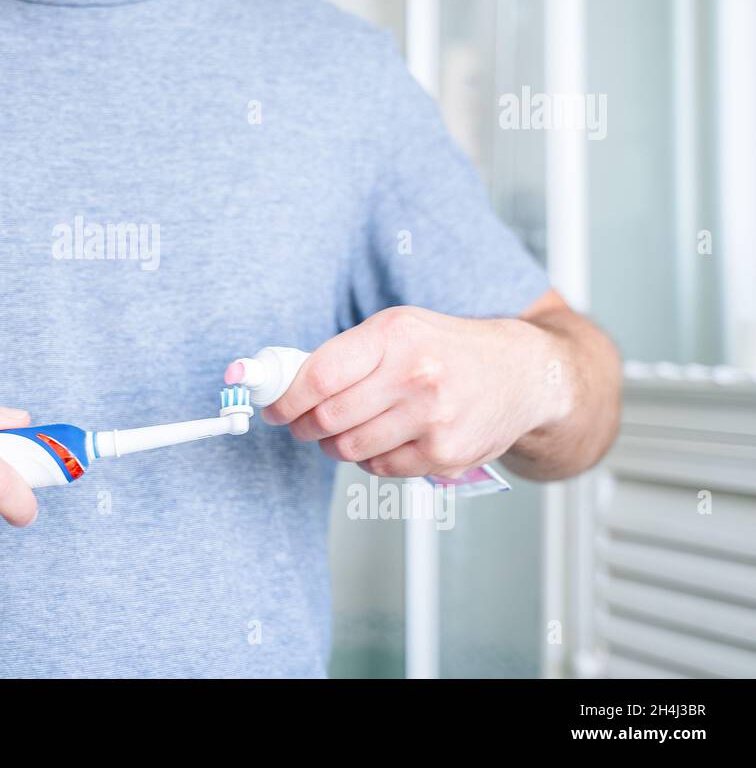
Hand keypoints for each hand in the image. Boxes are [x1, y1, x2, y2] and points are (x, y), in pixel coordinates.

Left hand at [262, 306, 566, 478]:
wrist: (522, 374)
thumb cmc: (449, 349)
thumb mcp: (398, 329)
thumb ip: (345, 354)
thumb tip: (286, 383)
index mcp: (396, 336)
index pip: (320, 376)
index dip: (286, 399)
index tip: (274, 407)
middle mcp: (416, 376)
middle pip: (330, 418)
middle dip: (304, 425)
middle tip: (302, 423)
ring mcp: (433, 419)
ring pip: (351, 448)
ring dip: (334, 445)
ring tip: (341, 431)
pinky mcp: (445, 455)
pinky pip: (382, 468)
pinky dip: (370, 459)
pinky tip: (382, 440)